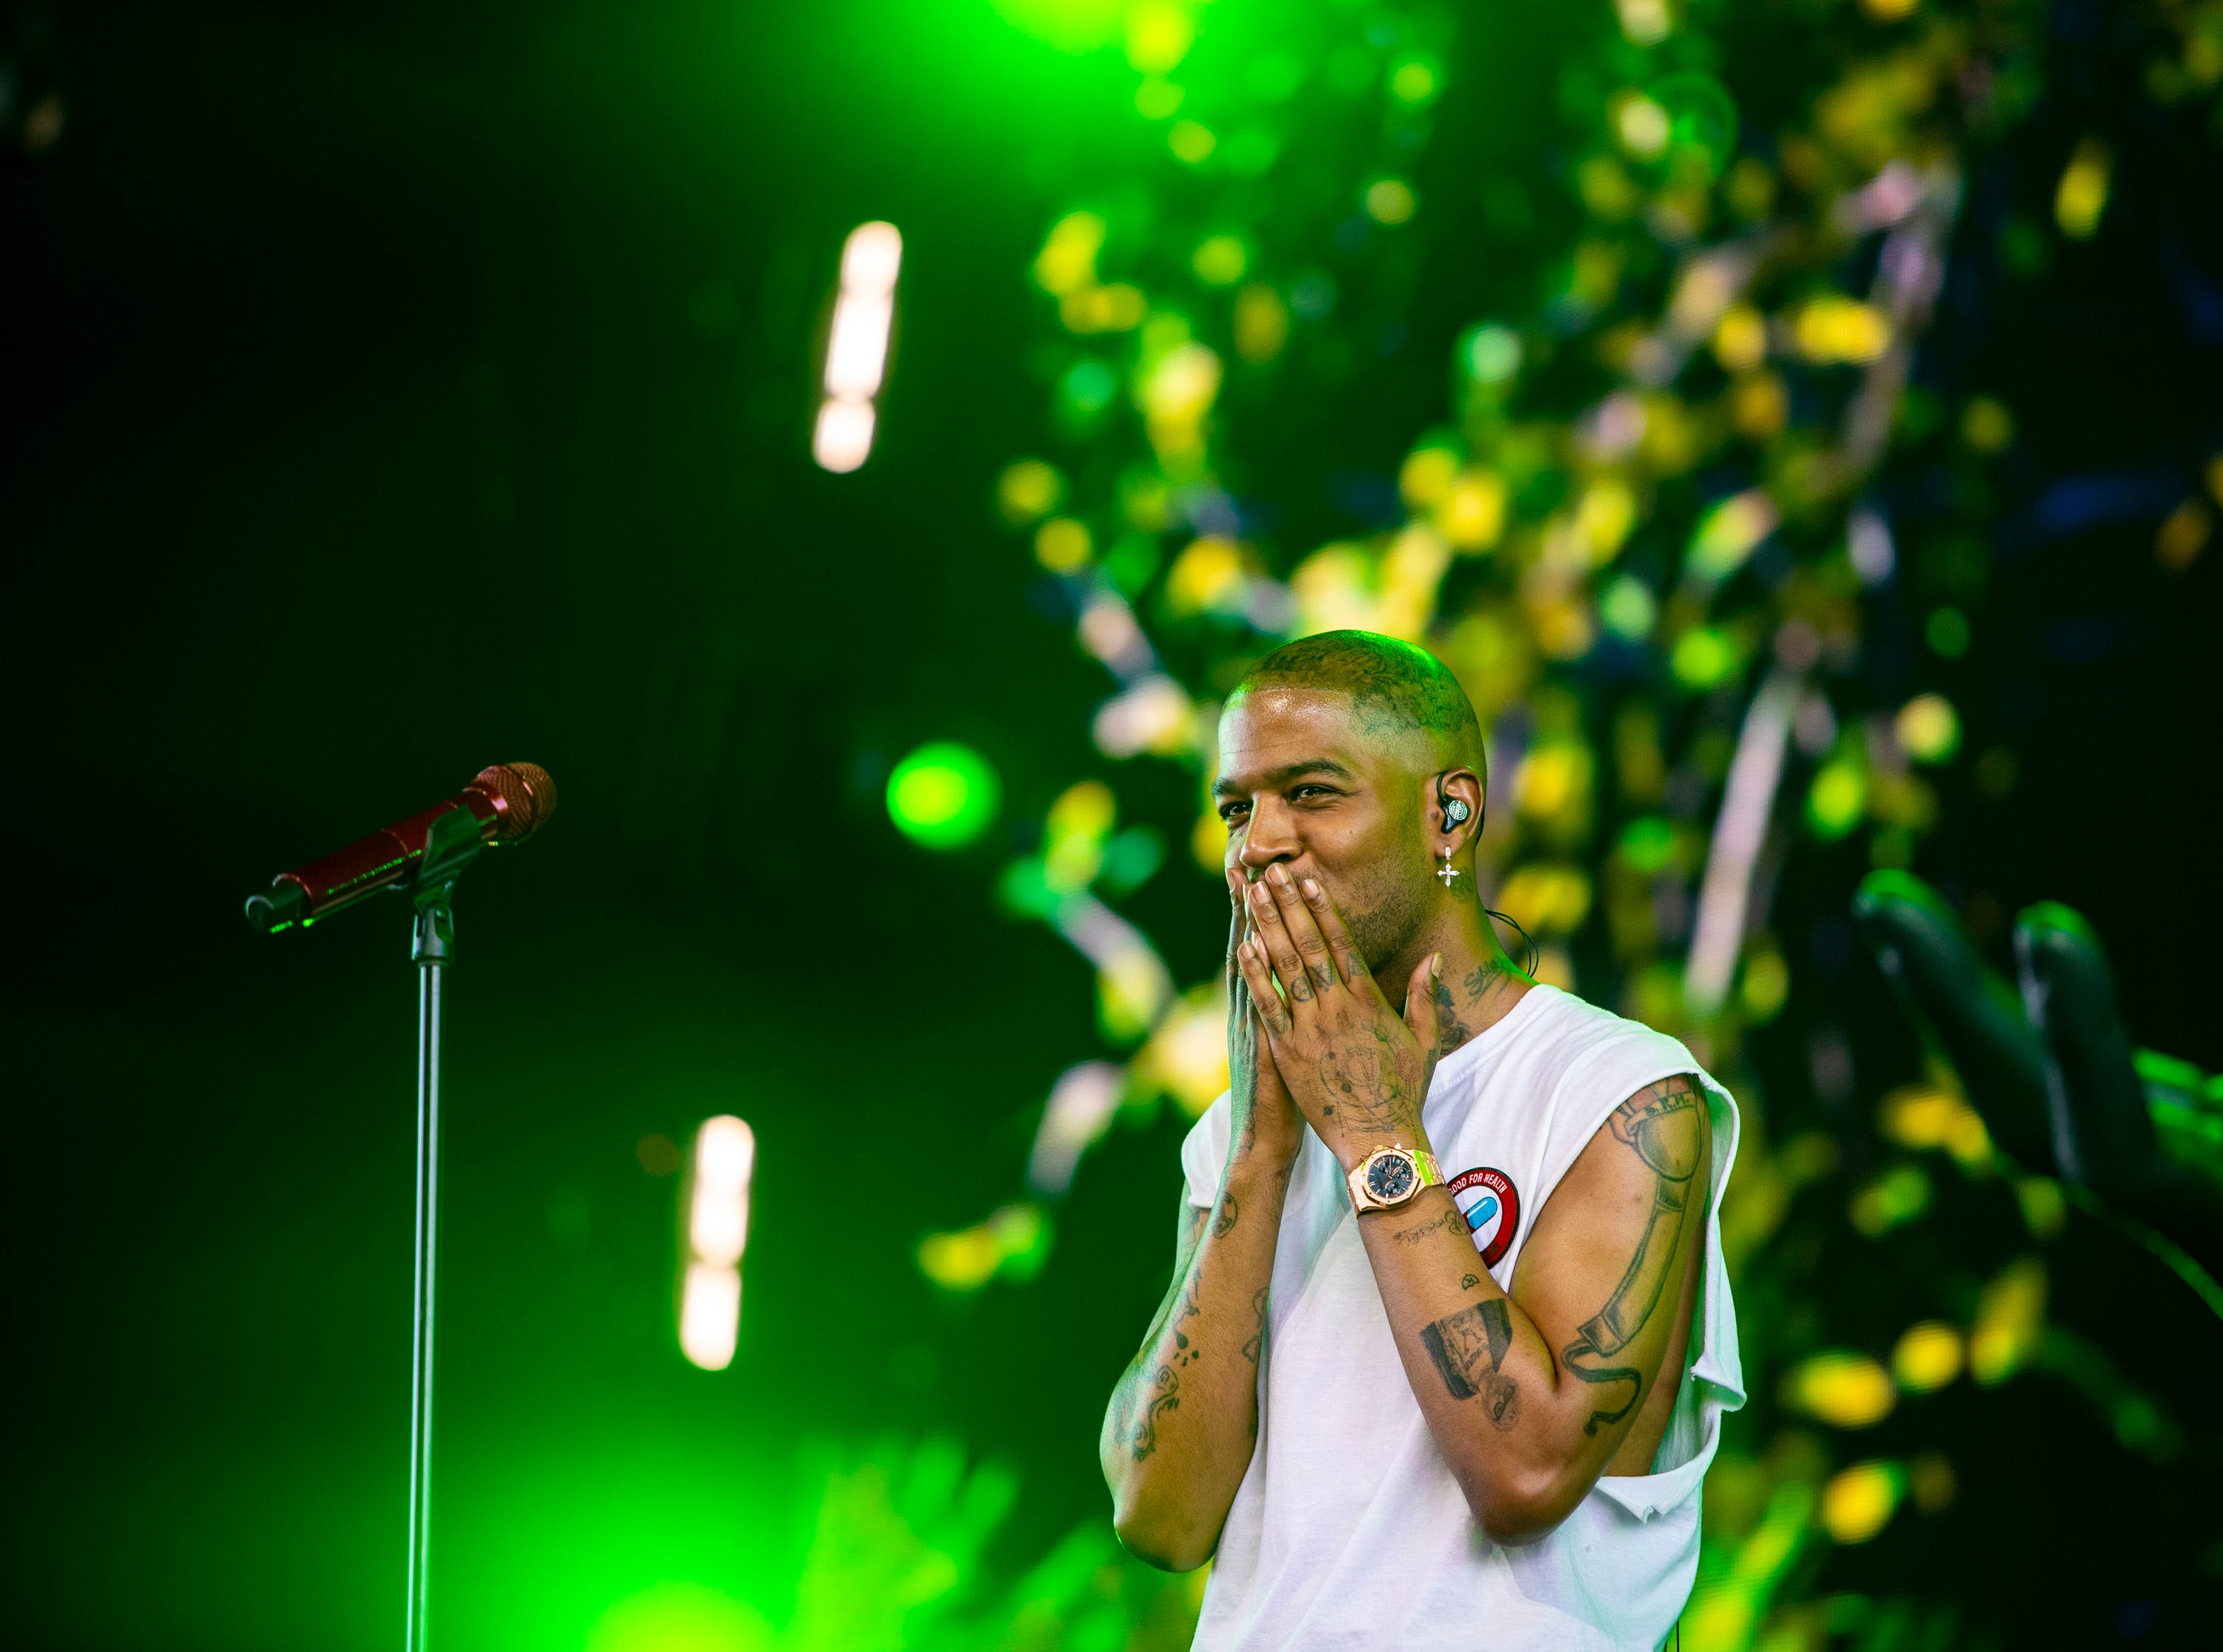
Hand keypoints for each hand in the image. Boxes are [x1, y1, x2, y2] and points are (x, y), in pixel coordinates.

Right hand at [1225, 868, 1304, 1170]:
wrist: (1266, 1140)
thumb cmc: (1288, 1098)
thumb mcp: (1291, 1050)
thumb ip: (1298, 1013)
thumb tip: (1313, 984)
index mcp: (1268, 1008)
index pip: (1267, 949)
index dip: (1268, 912)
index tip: (1266, 874)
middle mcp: (1255, 1009)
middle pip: (1255, 946)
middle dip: (1254, 904)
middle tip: (1249, 861)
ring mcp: (1255, 1025)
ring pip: (1252, 967)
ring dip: (1251, 926)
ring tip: (1250, 887)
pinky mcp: (1263, 1045)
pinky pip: (1258, 1003)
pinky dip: (1253, 976)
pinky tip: (1250, 947)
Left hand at [1233, 864, 1441, 1171]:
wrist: (1379, 1139)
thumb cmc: (1404, 1092)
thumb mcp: (1422, 1040)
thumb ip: (1423, 996)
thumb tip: (1433, 958)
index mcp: (1368, 1001)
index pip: (1341, 944)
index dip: (1323, 909)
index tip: (1309, 880)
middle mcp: (1338, 1008)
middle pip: (1309, 945)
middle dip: (1289, 905)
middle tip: (1271, 872)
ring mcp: (1311, 1029)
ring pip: (1285, 967)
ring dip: (1267, 927)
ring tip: (1253, 895)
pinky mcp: (1289, 1052)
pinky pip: (1268, 1006)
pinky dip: (1256, 975)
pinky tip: (1243, 947)